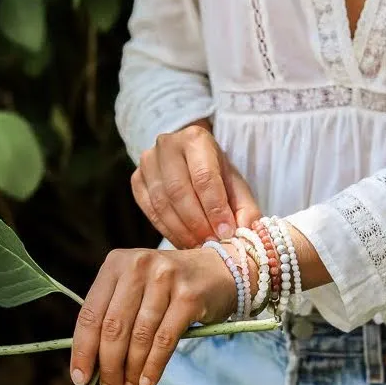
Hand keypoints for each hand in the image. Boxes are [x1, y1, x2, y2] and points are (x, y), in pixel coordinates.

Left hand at [70, 245, 250, 384]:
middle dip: (108, 366)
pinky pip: (164, 341)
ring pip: (139, 337)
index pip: (91, 312)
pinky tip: (148, 380)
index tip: (80, 378)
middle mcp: (139, 264)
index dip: (83, 350)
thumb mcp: (135, 286)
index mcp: (117, 262)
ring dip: (131, 370)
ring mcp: (165, 277)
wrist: (217, 270)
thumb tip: (90, 364)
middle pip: (113, 327)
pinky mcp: (188, 296)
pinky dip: (153, 366)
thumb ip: (113, 315)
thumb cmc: (167, 285)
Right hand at [132, 121, 261, 248]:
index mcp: (196, 138)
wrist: (189, 158)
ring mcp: (148, 161)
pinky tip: (183, 241)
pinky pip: (150, 210)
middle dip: (197, 223)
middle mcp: (167, 144)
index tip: (225, 232)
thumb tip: (248, 231)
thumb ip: (244, 207)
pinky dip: (167, 230)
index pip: (204, 176)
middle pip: (179, 191)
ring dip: (182, 231)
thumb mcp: (235, 184)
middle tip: (212, 244)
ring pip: (162, 203)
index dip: (214, 208)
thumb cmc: (215, 172)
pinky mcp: (136, 179)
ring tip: (199, 247)